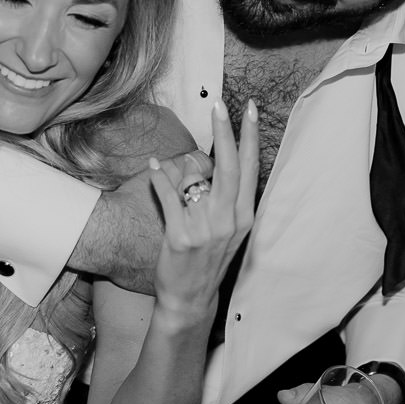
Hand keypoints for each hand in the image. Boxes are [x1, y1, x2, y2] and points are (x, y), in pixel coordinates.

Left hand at [146, 101, 258, 320]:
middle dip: (226, 132)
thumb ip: (228, 198)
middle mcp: (229, 220)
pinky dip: (159, 178)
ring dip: (180, 166)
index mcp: (244, 216)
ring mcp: (205, 229)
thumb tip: (219, 160)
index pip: (250, 168)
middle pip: (229, 166)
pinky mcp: (180, 236)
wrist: (190, 299)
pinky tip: (153, 167)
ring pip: (195, 178)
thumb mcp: (229, 229)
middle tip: (220, 104)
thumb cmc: (208, 259)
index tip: (248, 109)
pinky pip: (168, 195)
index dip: (249, 136)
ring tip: (168, 167)